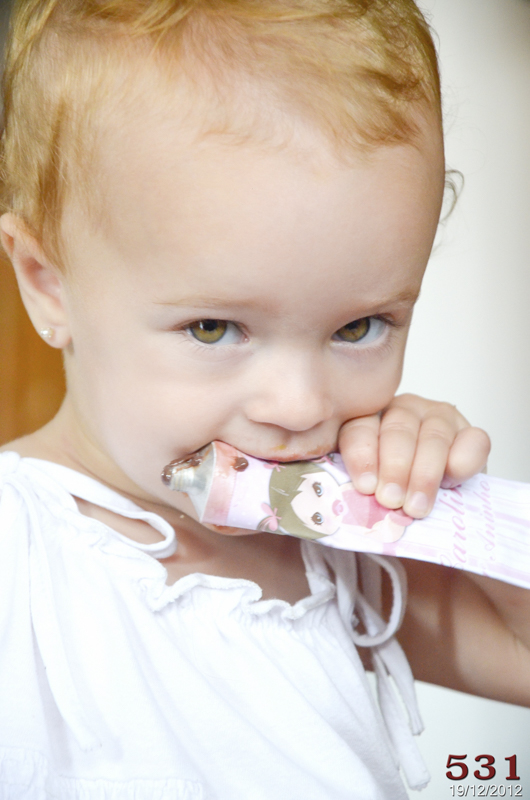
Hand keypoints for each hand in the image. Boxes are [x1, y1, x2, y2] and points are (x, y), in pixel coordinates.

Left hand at [338, 393, 490, 517]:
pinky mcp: (473, 434)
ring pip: (433, 436)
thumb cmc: (395, 495)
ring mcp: (440, 419)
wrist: (434, 504)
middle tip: (391, 500)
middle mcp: (404, 411)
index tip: (366, 486)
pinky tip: (454, 480)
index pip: (359, 428)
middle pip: (398, 430)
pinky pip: (473, 441)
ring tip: (417, 506)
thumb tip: (350, 506)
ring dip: (425, 473)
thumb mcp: (371, 489)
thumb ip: (361, 489)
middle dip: (395, 468)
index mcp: (370, 419)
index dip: (362, 456)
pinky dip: (464, 461)